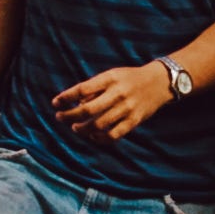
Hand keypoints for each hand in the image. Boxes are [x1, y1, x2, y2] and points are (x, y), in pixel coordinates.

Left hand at [46, 62, 170, 142]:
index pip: (82, 89)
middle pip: (88, 110)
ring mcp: (127, 108)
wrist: (159, 82)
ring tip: (75, 127)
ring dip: (83, 129)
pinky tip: (93, 136)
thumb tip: (76, 103)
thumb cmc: (130, 78)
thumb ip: (95, 88)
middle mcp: (118, 93)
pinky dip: (100, 138)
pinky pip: (114, 134)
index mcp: (110, 79)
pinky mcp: (135, 120)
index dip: (66, 97)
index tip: (55, 103)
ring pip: (99, 125)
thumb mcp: (112, 75)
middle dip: (69, 115)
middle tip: (60, 117)